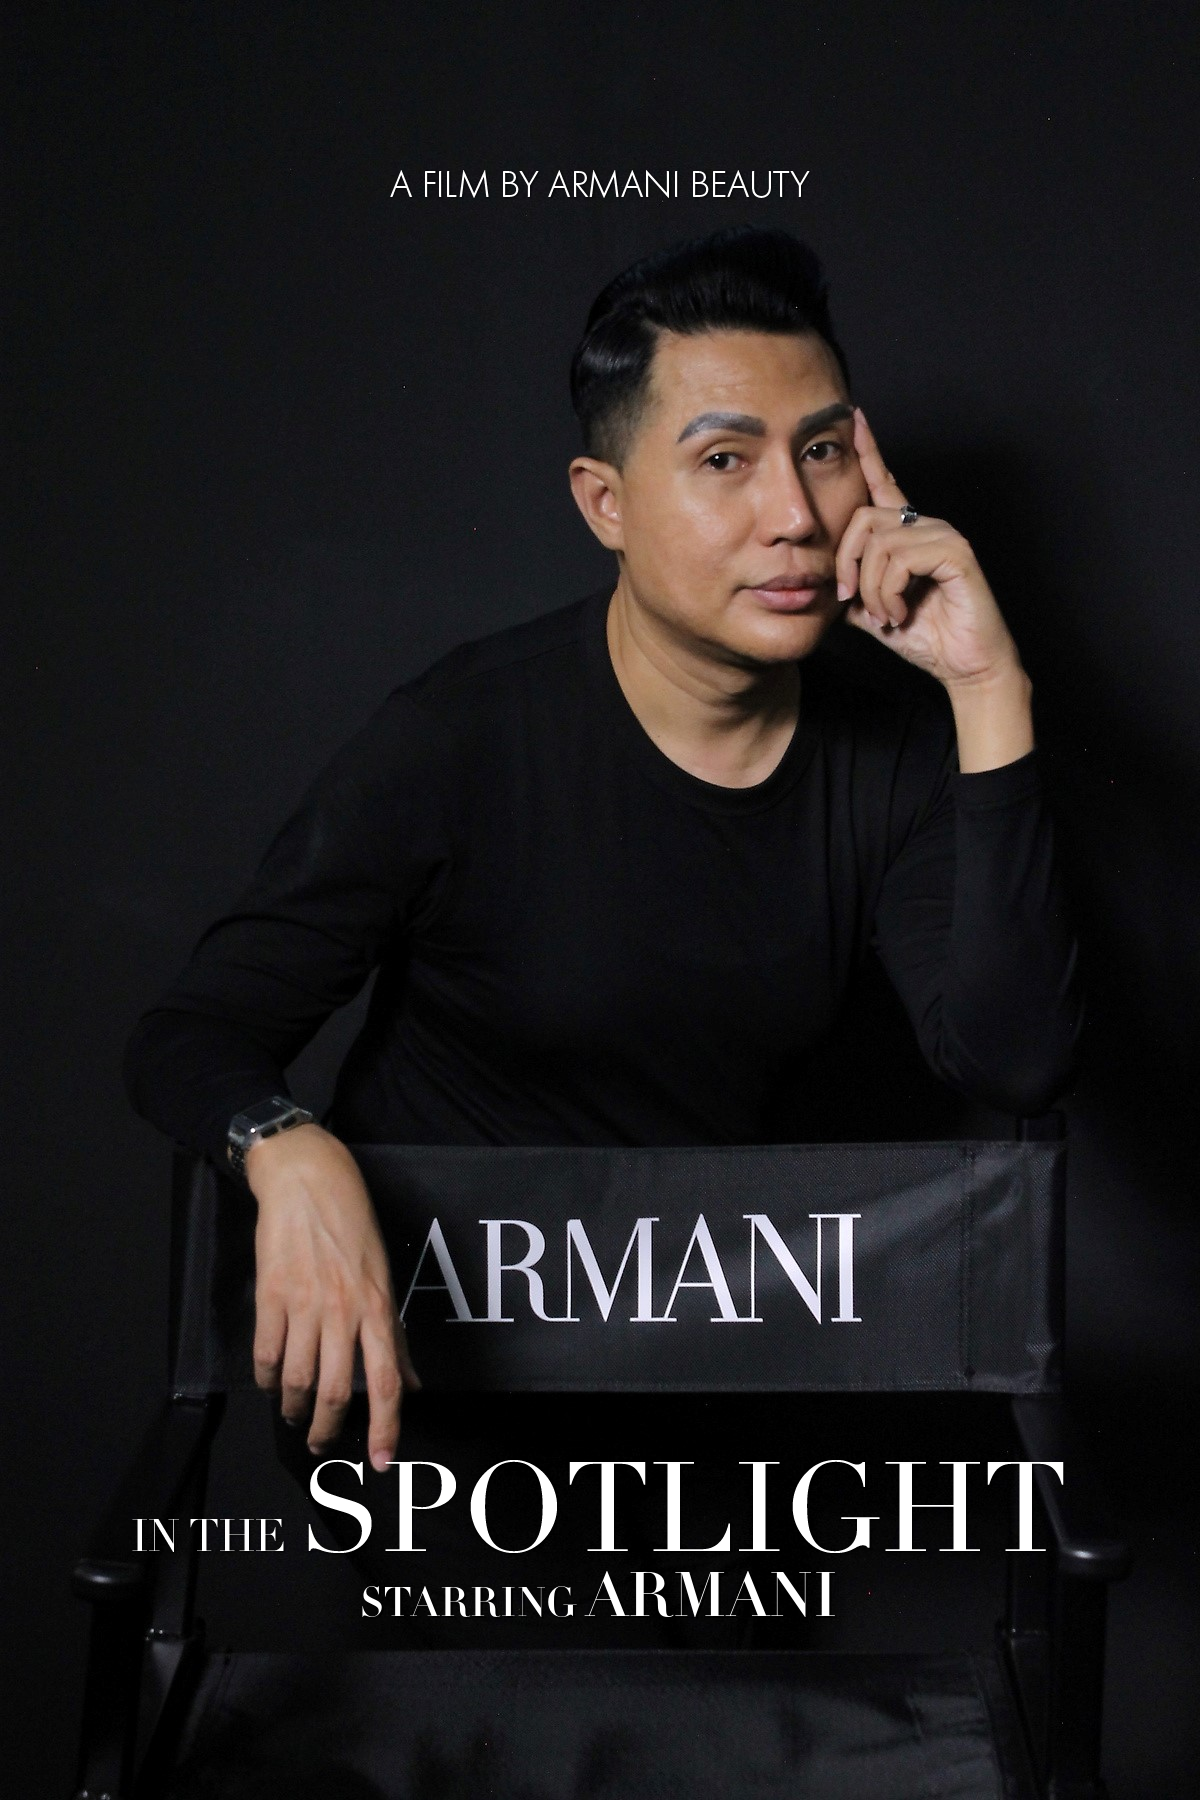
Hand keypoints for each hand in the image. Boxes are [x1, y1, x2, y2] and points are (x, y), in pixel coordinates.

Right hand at [244, 1121, 419, 1469]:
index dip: (384, 1427)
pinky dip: (268, 1378)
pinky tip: (272, 1382)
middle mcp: (344, 1311)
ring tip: (294, 1415)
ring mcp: (305, 1304)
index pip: (386, 1382)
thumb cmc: (352, 1227)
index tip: (380, 1461)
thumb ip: (395, 1338)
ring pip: (297, 1379)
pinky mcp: (271, 1295)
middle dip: (327, 1428)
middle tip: (321, 1442)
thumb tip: (414, 1385)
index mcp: (377, 1308)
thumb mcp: (384, 1278)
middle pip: (335, 1391)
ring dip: (293, 1408)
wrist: (308, 1182)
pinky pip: (267, 1353)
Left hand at [835, 408, 1021, 691]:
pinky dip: (889, 592)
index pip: (882, 484)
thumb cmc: (925, 637)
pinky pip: (901, 559)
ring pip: (878, 541)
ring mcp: (944, 535)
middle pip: (862, 518)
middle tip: (851, 601)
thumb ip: (851, 588)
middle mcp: (926, 525)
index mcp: (908, 534)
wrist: (965, 666)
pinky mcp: (956, 553)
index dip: (868, 452)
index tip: (854, 417)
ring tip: (885, 614)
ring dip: (870, 588)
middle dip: (846, 563)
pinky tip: (899, 613)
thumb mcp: (872, 611)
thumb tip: (823, 578)